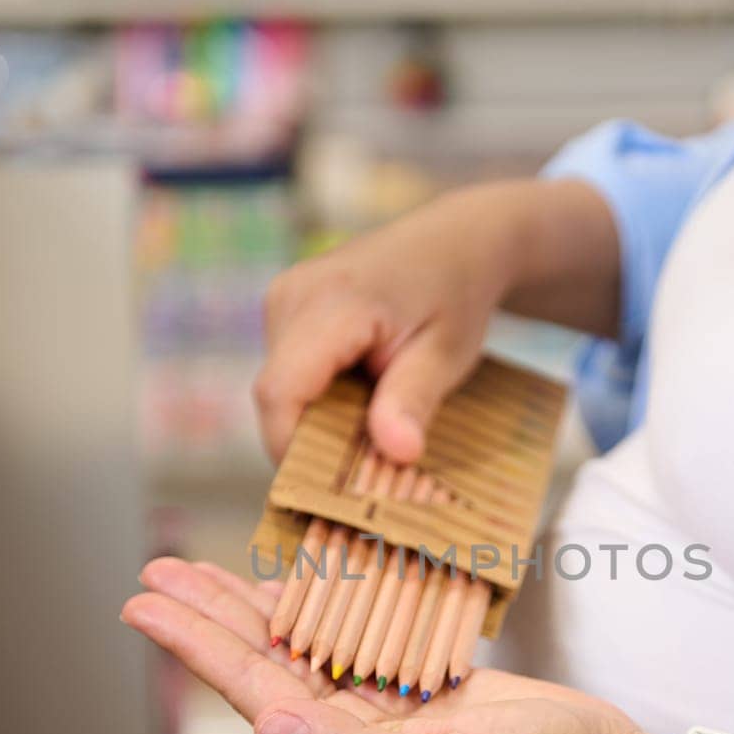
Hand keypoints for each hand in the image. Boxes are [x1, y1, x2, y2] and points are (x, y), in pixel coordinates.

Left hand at [122, 559, 671, 733]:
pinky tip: (293, 579)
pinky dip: (316, 602)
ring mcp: (382, 704)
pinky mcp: (415, 682)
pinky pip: (349, 634)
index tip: (143, 606)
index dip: (195, 646)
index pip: (252, 689)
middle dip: (205, 615)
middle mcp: (351, 729)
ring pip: (298, 644)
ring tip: (197, 570)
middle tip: (154, 570)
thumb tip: (269, 727)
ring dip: (246, 605)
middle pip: (260, 660)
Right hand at [254, 182, 535, 464]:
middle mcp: (292, 295)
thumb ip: (414, 400)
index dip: (292, 450)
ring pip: (280, 388)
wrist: (455, 241)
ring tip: (373, 424)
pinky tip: (360, 400)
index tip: (329, 491)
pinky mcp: (284, 307)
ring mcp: (283, 298)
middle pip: (278, 396)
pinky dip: (317, 399)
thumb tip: (395, 453)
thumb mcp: (447, 353)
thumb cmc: (456, 295)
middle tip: (366, 469)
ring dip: (317, 420)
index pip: (281, 391)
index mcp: (332, 302)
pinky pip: (287, 372)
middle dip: (312, 442)